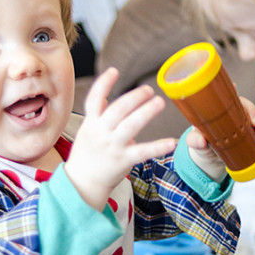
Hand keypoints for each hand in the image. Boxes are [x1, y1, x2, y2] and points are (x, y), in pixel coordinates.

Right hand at [64, 67, 176, 210]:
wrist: (82, 184)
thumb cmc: (87, 155)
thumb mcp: (87, 131)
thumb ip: (97, 114)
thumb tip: (105, 97)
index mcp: (91, 123)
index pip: (94, 99)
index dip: (103, 83)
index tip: (114, 70)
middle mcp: (101, 132)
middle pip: (118, 110)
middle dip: (134, 97)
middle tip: (150, 90)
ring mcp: (113, 146)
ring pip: (130, 126)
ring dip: (146, 112)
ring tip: (160, 102)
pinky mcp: (124, 160)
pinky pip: (143, 152)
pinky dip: (158, 147)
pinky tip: (171, 142)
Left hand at [184, 94, 254, 156]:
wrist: (212, 157)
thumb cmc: (202, 144)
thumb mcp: (195, 142)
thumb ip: (195, 141)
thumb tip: (201, 141)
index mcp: (218, 110)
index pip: (225, 96)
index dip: (231, 89)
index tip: (234, 85)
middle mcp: (232, 112)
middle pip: (246, 104)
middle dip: (253, 112)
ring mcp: (243, 120)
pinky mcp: (250, 129)